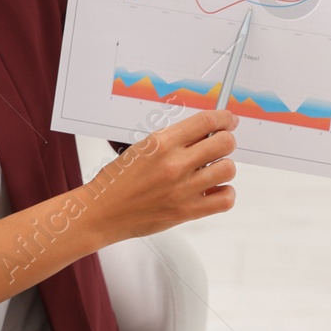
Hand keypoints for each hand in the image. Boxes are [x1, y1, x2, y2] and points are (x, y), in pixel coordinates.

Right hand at [83, 109, 236, 242]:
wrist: (102, 212)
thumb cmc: (117, 181)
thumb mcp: (140, 149)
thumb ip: (172, 141)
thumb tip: (203, 133)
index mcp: (161, 144)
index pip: (206, 121)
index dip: (224, 118)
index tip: (228, 121)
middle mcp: (175, 164)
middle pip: (225, 143)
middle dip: (225, 141)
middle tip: (218, 146)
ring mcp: (183, 189)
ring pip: (228, 169)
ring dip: (223, 167)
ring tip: (210, 171)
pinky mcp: (188, 211)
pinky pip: (226, 199)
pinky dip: (224, 193)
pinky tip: (212, 190)